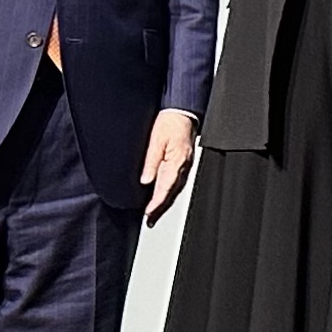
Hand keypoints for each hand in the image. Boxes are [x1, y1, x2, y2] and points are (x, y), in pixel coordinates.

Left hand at [141, 109, 199, 223]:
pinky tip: (163, 193)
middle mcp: (183, 166)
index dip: (156, 203)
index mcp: (177, 161)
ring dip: (165, 201)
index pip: (165, 188)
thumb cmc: (170, 122)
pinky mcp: (184, 161)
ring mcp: (186, 164)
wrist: (183, 111)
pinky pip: (177, 181)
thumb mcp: (156, 140)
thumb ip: (151, 161)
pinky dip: (169, 190)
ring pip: (175, 189)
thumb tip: (146, 180)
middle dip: (161, 207)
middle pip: (172, 192)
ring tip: (155, 211)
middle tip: (150, 220)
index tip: (148, 213)